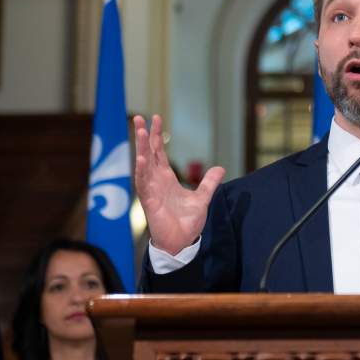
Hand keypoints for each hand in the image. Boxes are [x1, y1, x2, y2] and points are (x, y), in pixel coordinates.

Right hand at [133, 114, 224, 253]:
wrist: (182, 242)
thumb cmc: (187, 222)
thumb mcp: (202, 198)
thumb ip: (209, 183)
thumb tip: (221, 168)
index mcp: (166, 178)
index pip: (159, 152)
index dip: (156, 136)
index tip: (155, 118)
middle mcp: (156, 181)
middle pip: (148, 153)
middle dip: (143, 136)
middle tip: (138, 117)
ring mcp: (151, 190)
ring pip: (143, 165)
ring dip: (140, 148)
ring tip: (138, 131)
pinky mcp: (149, 202)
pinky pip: (143, 184)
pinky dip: (142, 171)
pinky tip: (141, 158)